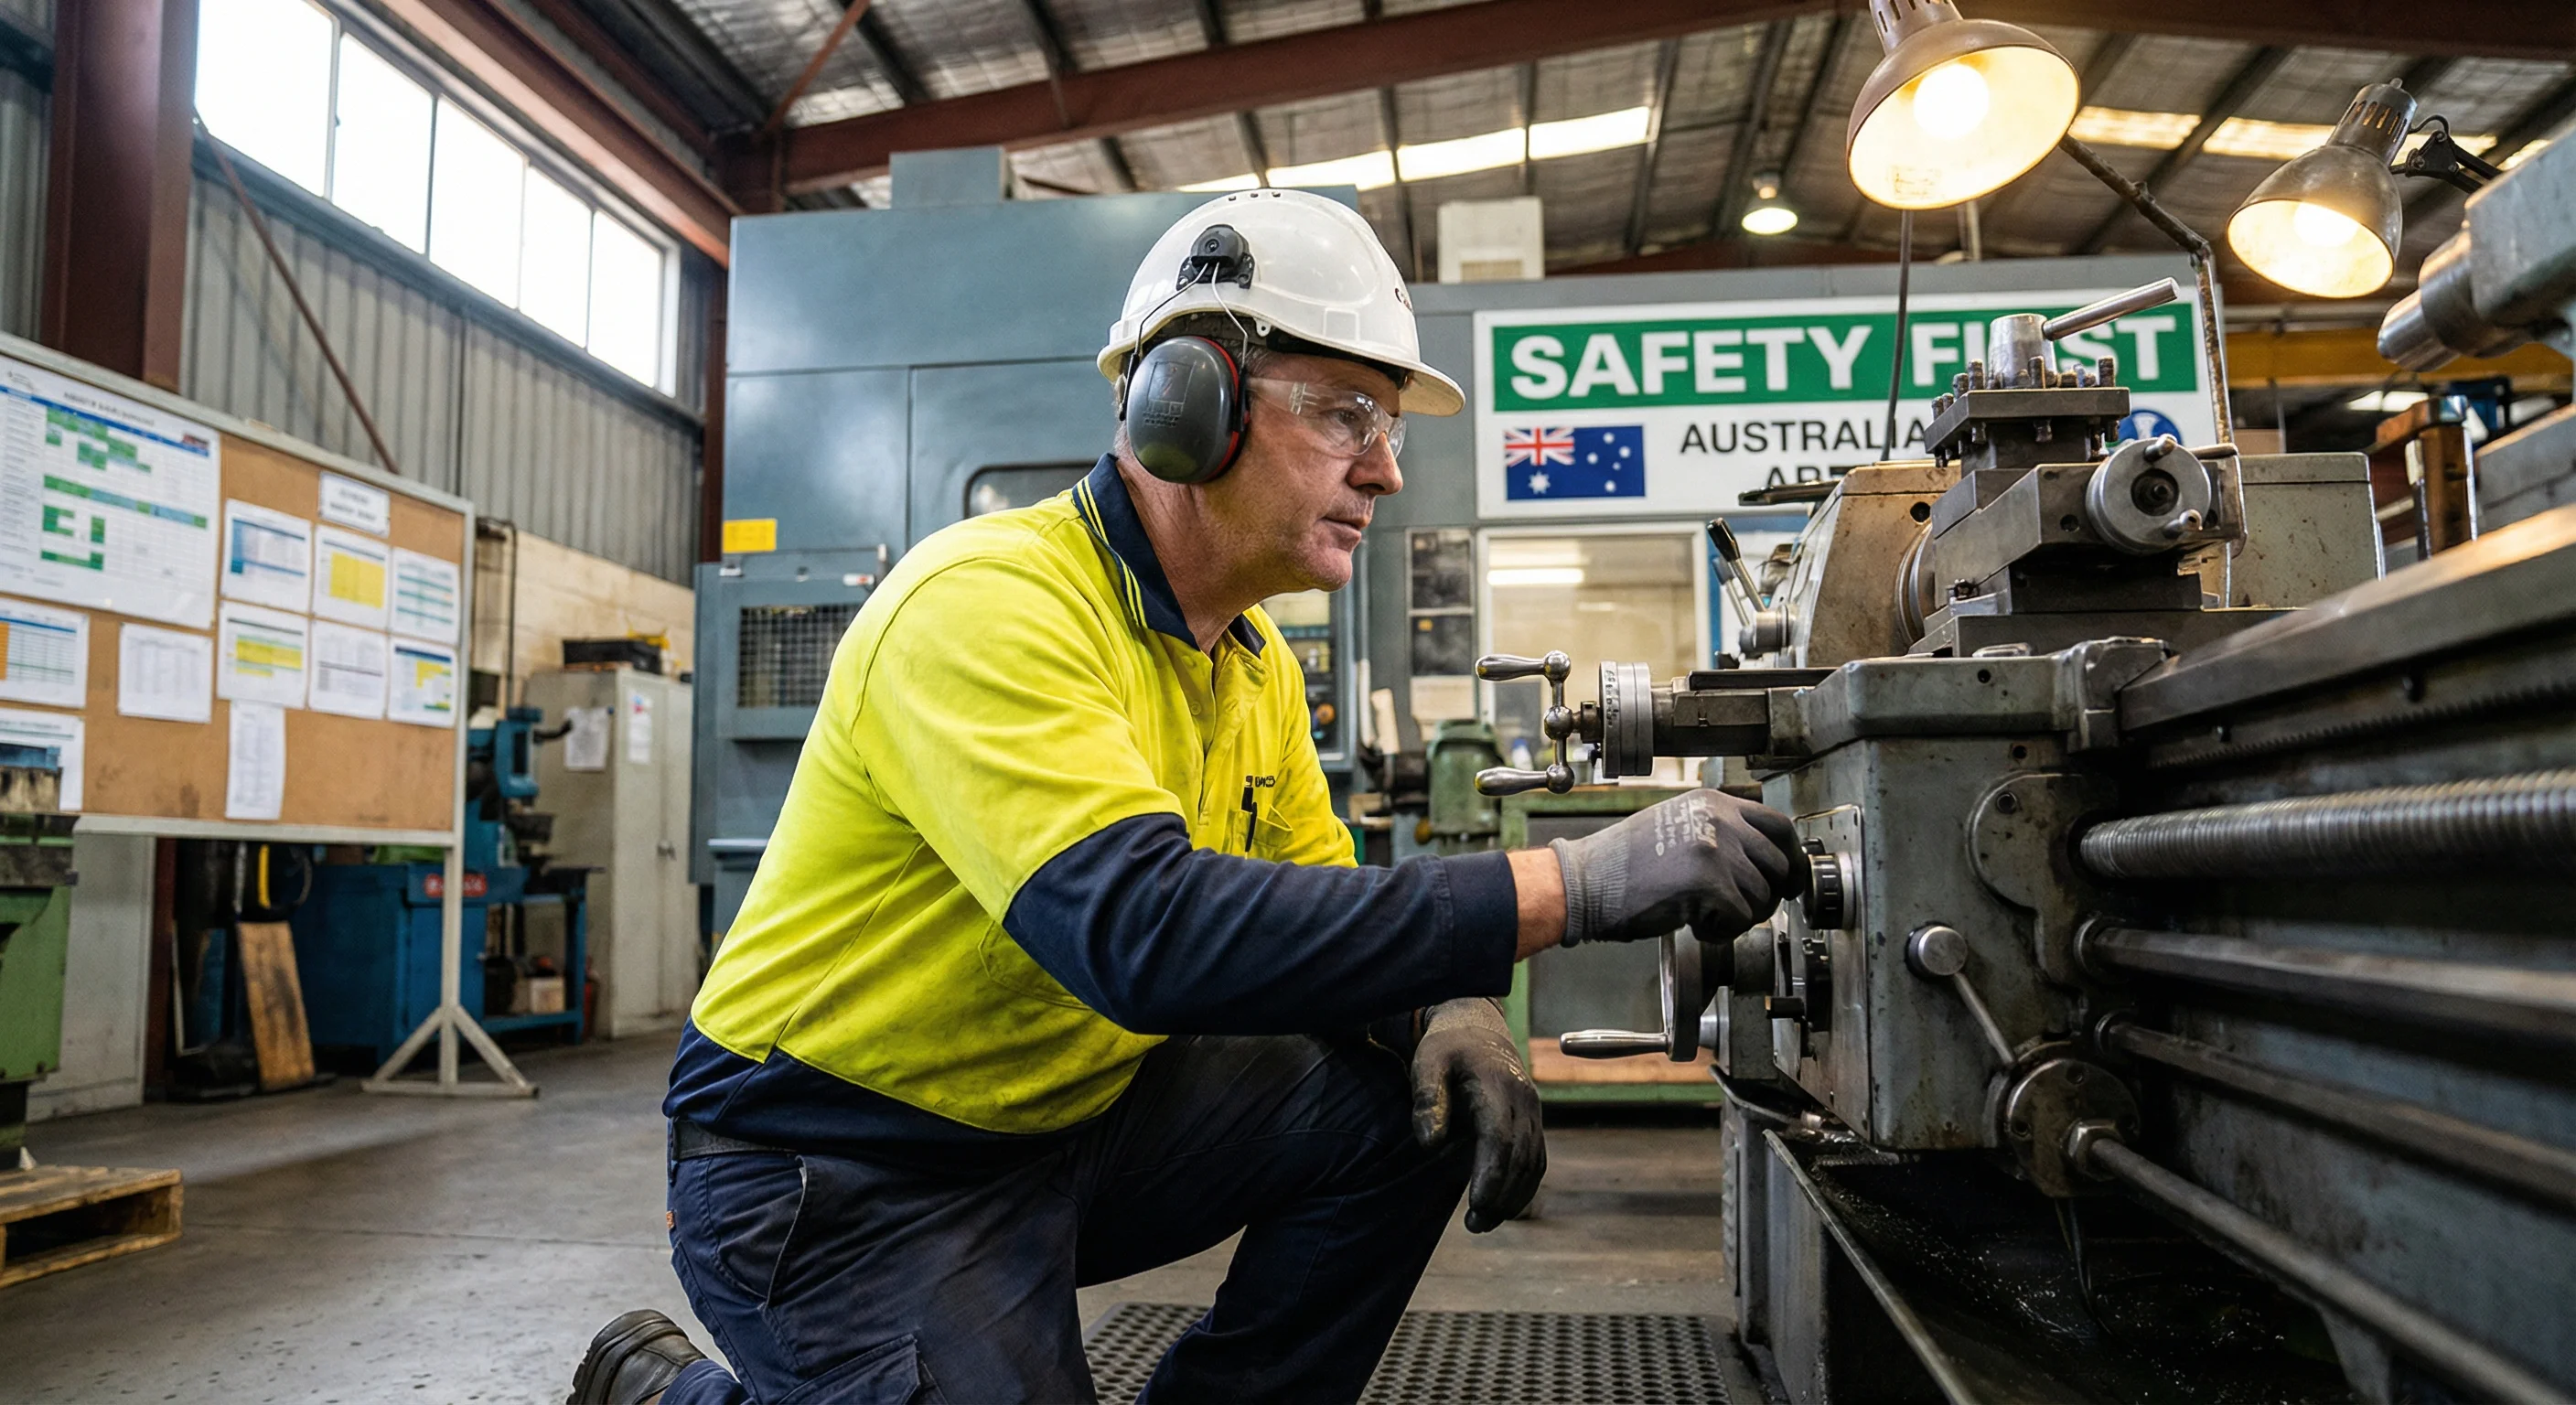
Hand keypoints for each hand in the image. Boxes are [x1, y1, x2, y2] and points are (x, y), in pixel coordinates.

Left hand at [1411, 998, 1544, 1232]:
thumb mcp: (1427, 1064)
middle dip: (1501, 1197)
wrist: (1478, 1028)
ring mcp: (1534, 1113)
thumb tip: (1429, 1145)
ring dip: (1513, 1198)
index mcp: (1498, 1086)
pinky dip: (1523, 1187)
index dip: (1492, 1175)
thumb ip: (1427, 1101)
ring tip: (1482, 1222)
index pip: (1501, 1139)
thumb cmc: (1447, 1048)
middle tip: (1474, 1225)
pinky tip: (1500, 1206)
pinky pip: (1537, 1161)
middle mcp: (1524, 1101)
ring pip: (1534, 1164)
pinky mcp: (1533, 1123)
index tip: (1477, 1204)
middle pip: (1521, 1158)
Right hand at [1550, 789, 1804, 946]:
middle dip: (1768, 897)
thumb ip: (1721, 834)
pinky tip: (1695, 927)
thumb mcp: (1678, 827)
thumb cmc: (1622, 864)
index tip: (1790, 881)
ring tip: (1705, 918)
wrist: (1584, 882)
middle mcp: (1719, 819)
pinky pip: (1741, 918)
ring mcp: (1716, 848)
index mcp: (1713, 803)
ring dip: (1739, 918)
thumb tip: (1765, 861)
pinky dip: (1721, 933)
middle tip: (1740, 911)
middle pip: (1779, 864)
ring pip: (1763, 897)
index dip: (1792, 858)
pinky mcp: (1709, 881)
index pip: (1779, 825)